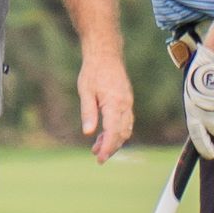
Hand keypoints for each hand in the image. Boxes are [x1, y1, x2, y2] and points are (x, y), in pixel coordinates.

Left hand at [78, 46, 133, 163]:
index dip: (108, 147)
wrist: (106, 54)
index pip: (114, 132)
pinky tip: (105, 134)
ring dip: (114, 140)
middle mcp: (125, 104)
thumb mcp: (85, 91)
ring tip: (97, 147)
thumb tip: (88, 133)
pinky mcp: (127, 101)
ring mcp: (128, 102)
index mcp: (115, 103)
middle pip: (122, 133)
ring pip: (125, 129)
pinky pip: (125, 121)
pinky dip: (117, 131)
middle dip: (111, 147)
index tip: (100, 158)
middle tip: (97, 157)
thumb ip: (88, 112)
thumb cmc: (93, 71)